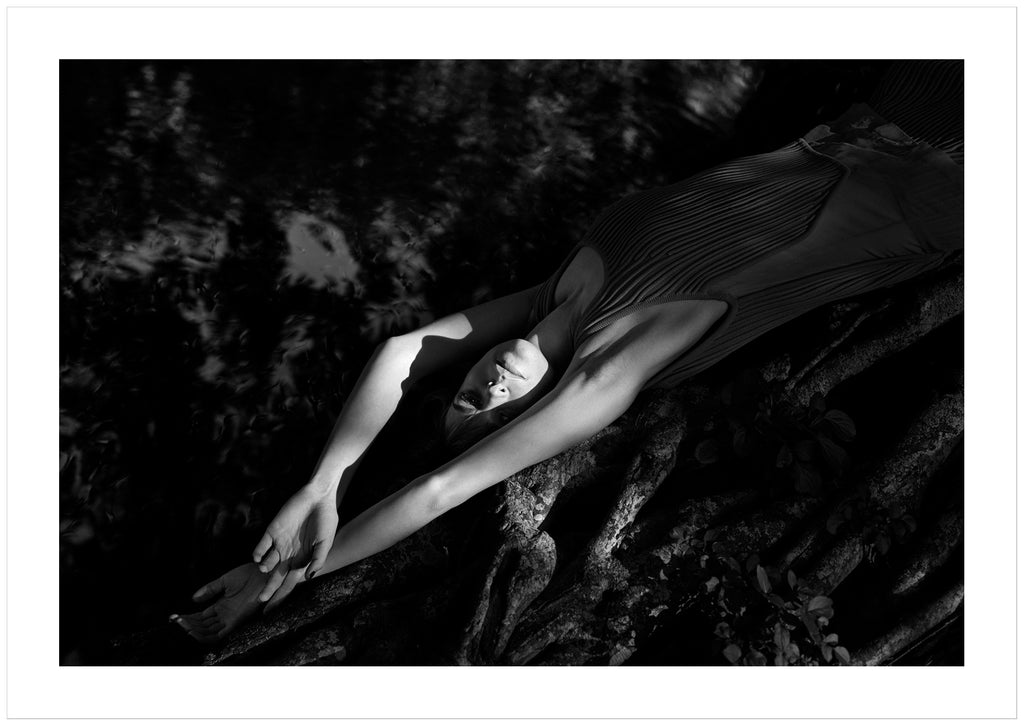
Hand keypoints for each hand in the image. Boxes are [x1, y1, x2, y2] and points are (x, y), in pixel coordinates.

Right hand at [170, 562, 305, 642]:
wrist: (265, 572)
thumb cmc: (250, 574)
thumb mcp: (225, 581)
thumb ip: (210, 589)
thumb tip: (193, 599)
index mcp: (221, 605)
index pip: (201, 616)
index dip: (187, 618)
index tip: (173, 616)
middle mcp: (224, 614)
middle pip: (202, 626)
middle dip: (187, 625)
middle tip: (174, 621)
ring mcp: (230, 618)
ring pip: (208, 632)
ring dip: (193, 631)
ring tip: (180, 625)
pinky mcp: (236, 620)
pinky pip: (219, 634)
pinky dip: (205, 635)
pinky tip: (192, 631)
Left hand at [252, 487, 337, 600]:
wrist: (318, 497)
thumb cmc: (326, 520)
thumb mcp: (326, 542)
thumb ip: (317, 560)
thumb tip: (308, 578)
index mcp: (302, 559)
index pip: (289, 581)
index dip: (281, 595)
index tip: (273, 610)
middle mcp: (289, 554)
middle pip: (275, 576)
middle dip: (268, 589)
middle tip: (259, 601)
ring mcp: (279, 543)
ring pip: (267, 562)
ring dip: (264, 568)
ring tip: (265, 570)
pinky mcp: (272, 531)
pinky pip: (261, 545)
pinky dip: (258, 553)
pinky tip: (258, 558)